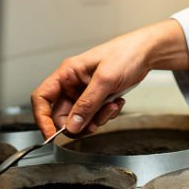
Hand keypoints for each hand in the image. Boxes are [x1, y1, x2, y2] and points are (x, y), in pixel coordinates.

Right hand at [31, 19, 188, 136]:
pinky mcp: (96, 98)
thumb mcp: (105, 79)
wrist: (146, 53)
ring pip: (80, 118)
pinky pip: (94, 116)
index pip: (42, 97)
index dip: (42, 118)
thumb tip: (72, 125)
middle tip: (95, 123)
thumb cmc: (125, 54)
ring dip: (96, 118)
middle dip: (79, 122)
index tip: (51, 135)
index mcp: (67, 73)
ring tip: (112, 106)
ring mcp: (84, 92)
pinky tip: (116, 103)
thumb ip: (87, 104)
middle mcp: (72, 83)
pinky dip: (105, 115)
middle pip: (62, 115)